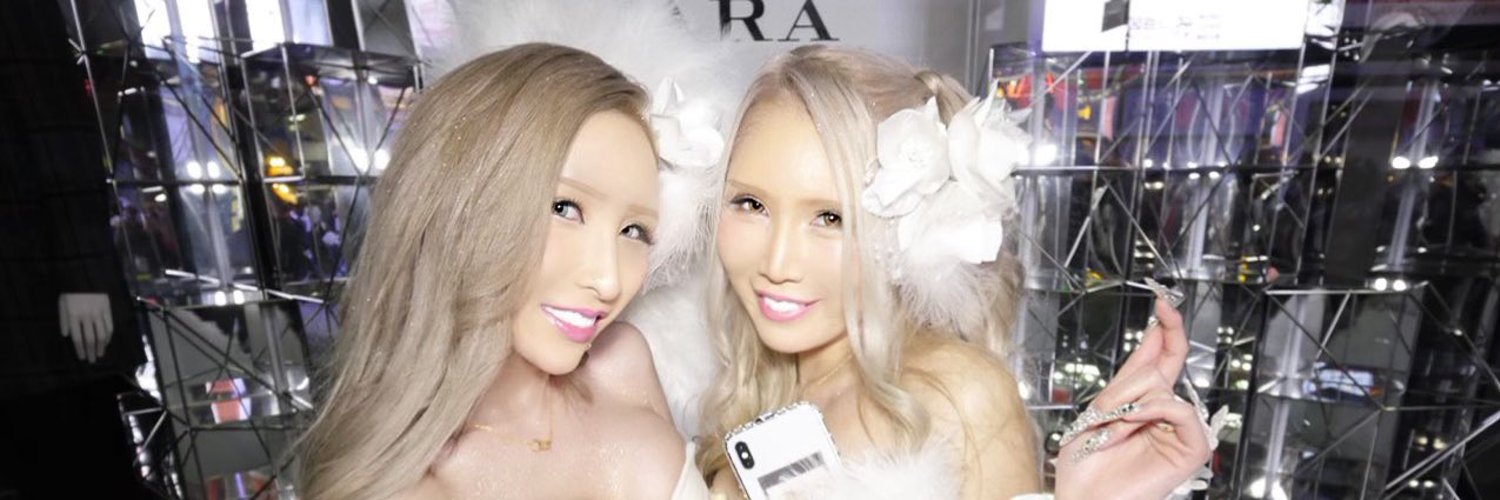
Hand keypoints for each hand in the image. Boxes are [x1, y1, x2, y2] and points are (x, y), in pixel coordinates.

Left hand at [59, 293, 113, 362]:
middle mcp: (86, 317)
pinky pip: (109, 326)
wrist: (85, 276)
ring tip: (100, 354)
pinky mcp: (107, 310)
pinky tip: (106, 342)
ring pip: (101, 334)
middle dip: (91, 351)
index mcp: (73, 316)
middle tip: (91, 361)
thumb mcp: (62, 304)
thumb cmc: (71, 291)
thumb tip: (66, 335)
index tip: (81, 357)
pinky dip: (108, 336)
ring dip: (101, 346)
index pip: (77, 338)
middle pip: (90, 338)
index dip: (79, 349)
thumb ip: (63, 320)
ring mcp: (98, 314)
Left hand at [1054, 298, 1211, 499]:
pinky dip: (1152, 413)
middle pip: (1157, 367)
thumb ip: (1130, 377)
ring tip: (1112, 433)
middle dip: (1124, 385)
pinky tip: (1133, 425)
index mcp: (1144, 401)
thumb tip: (1156, 336)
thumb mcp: (1099, 409)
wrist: (1083, 497)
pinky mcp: (1192, 448)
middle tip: (1107, 411)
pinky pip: (1179, 409)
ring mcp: (1181, 430)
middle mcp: (1165, 412)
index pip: (1162, 356)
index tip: (1163, 301)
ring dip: (1127, 406)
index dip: (1167, 328)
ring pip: (1160, 386)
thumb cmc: (1086, 463)